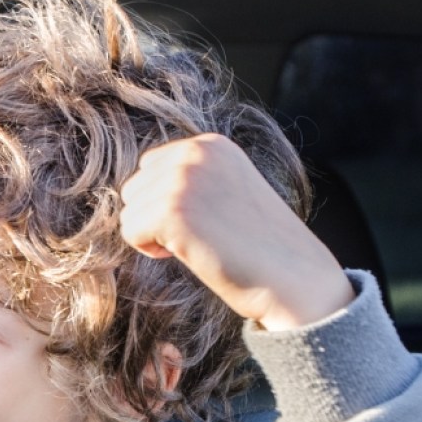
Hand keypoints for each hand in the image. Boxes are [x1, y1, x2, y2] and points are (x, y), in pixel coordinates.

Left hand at [119, 134, 354, 329]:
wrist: (292, 277)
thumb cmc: (257, 244)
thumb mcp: (224, 189)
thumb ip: (189, 178)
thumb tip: (132, 188)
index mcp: (210, 144)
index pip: (149, 167)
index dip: (167, 201)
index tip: (205, 218)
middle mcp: (195, 153)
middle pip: (134, 188)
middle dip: (156, 217)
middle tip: (202, 234)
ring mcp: (182, 180)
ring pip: (129, 212)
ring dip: (154, 235)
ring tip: (199, 242)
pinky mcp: (171, 211)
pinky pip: (130, 232)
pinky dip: (149, 250)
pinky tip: (187, 253)